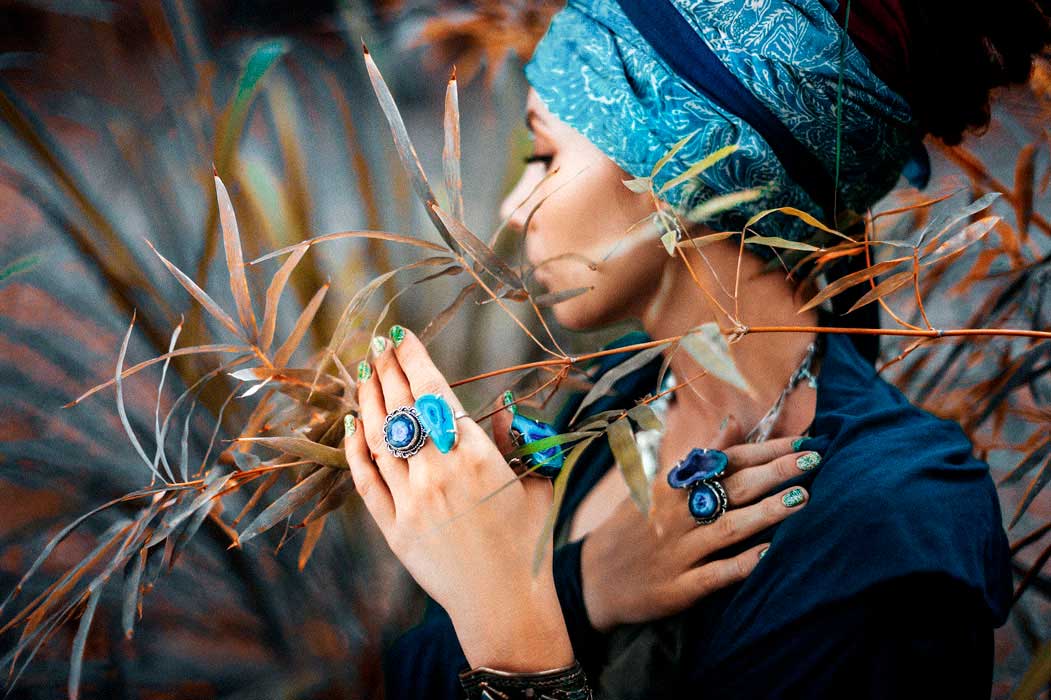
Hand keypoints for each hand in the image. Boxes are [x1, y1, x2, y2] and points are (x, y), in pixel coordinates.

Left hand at [344, 326, 572, 671]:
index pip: (434, 393)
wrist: (507, 603)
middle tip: (375, 344)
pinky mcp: (394, 530)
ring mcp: (412, 502)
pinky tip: (351, 425)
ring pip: (379, 438)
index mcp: (476, 456)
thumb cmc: (527, 540)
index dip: (413, 359)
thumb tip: (502, 405)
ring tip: (362, 373)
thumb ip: (515, 439)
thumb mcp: (533, 481)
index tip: (400, 336)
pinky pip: (366, 481)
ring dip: (368, 401)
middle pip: (401, 408)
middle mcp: (439, 473)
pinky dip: (355, 450)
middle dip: (386, 370)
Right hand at [581, 415, 814, 630]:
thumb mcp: (654, 487)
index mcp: (671, 488)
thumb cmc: (630, 530)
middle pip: (731, 489)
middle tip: (815, 459)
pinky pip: (715, 575)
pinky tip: (770, 556)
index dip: (764, 451)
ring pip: (728, 528)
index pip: (724, 462)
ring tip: (803, 498)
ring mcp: (678, 553)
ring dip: (766, 513)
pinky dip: (741, 564)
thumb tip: (732, 423)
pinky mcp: (678, 588)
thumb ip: (696, 458)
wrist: (591, 581)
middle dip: (774, 473)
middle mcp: (676, 516)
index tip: (802, 440)